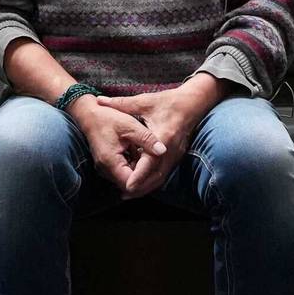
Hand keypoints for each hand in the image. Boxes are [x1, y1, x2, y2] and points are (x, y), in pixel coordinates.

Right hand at [69, 96, 163, 189]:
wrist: (89, 113)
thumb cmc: (108, 118)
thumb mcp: (131, 126)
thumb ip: (147, 139)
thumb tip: (163, 151)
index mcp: (110, 162)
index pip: (131, 184)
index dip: (146, 180)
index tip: (160, 172)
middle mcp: (106, 169)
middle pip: (130, 185)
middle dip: (146, 178)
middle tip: (161, 168)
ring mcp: (105, 168)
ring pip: (127, 179)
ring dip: (140, 172)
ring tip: (154, 161)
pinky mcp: (107, 164)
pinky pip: (123, 171)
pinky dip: (134, 165)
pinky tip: (143, 155)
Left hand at [99, 75, 223, 198]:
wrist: (192, 104)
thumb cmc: (168, 101)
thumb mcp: (144, 101)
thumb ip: (121, 103)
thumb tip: (100, 101)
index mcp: (164, 136)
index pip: (151, 161)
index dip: (139, 175)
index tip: (127, 186)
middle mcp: (172, 150)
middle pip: (157, 176)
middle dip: (141, 187)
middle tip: (123, 193)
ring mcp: (176, 155)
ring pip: (161, 177)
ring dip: (146, 186)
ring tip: (128, 192)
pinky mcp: (176, 156)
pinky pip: (163, 172)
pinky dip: (151, 179)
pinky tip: (139, 182)